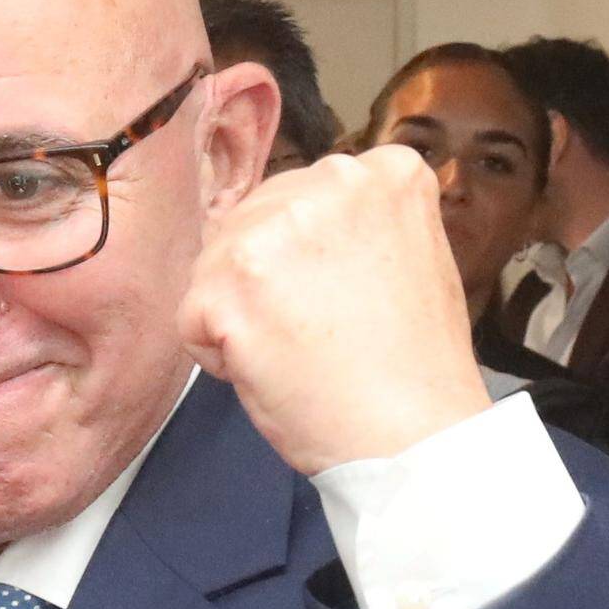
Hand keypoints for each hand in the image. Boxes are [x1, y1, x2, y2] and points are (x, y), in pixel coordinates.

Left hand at [184, 151, 490, 477]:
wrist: (413, 436)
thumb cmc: (415, 367)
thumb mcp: (413, 258)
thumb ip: (358, 225)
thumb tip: (294, 227)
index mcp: (383, 172)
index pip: (300, 198)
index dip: (304, 259)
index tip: (340, 298)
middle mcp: (331, 181)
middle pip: (250, 223)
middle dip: (264, 281)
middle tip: (318, 333)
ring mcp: (277, 227)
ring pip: (215, 266)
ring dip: (240, 315)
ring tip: (301, 352)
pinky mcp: (232, 280)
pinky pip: (193, 315)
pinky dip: (218, 353)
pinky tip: (275, 370)